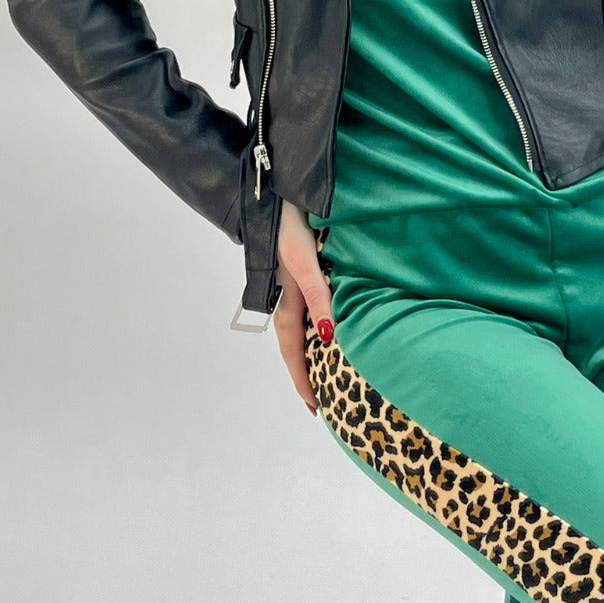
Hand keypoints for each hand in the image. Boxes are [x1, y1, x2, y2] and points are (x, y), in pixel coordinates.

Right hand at [273, 197, 334, 415]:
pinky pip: (304, 312)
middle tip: (319, 403)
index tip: (316, 407)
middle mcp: (287, 299)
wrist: (274, 194)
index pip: (294, 352)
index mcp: (286, 301)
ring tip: (323, 375)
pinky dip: (312, 330)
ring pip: (299, 331)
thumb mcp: (305, 261)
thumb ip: (318, 295)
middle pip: (294, 347)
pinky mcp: (297, 274)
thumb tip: (329, 336)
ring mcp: (290, 288)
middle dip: (305, 375)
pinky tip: (325, 332)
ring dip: (308, 355)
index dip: (304, 380)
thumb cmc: (289, 227)